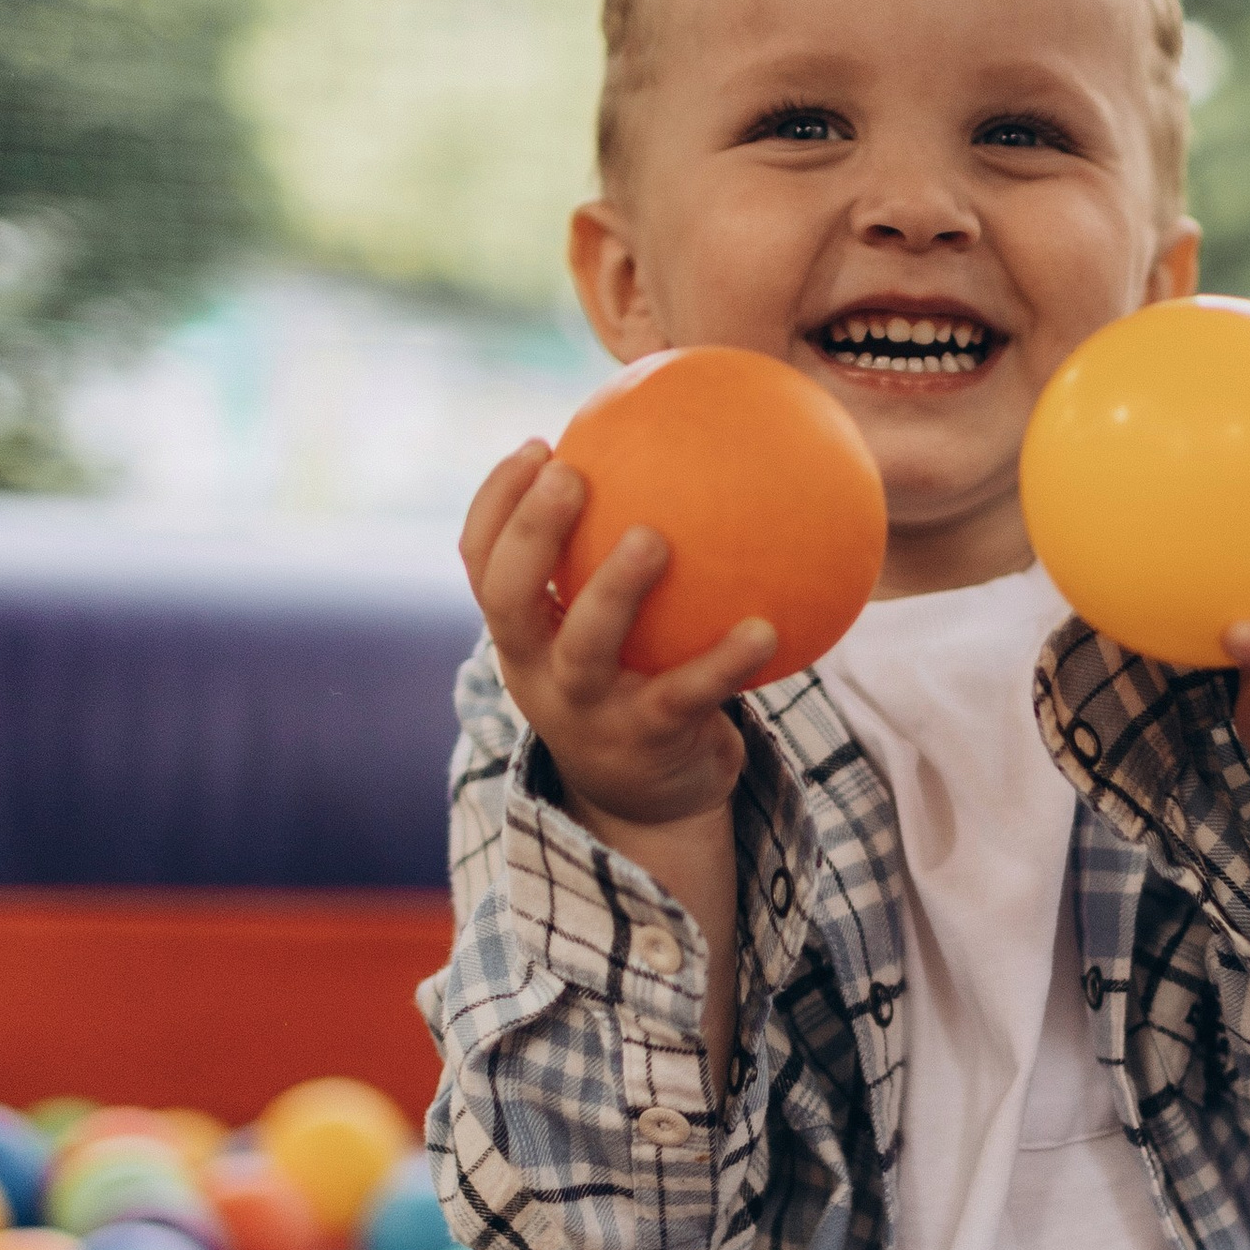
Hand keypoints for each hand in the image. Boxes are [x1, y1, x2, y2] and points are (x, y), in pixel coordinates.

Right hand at [459, 440, 774, 836]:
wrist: (646, 803)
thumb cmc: (631, 684)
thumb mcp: (604, 632)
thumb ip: (614, 559)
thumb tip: (680, 456)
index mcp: (523, 636)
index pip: (483, 564)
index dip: (496, 504)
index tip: (538, 446)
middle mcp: (539, 672)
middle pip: (511, 599)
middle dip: (531, 533)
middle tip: (569, 475)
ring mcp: (588, 710)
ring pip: (586, 646)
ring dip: (614, 588)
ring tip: (653, 538)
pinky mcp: (647, 740)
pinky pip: (687, 693)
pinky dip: (725, 660)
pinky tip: (766, 627)